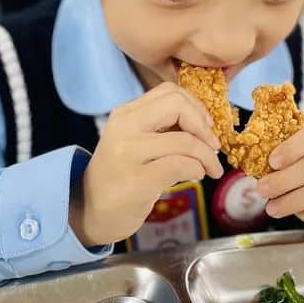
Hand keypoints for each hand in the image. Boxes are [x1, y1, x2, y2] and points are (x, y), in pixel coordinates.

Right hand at [71, 83, 223, 246]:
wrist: (90, 211)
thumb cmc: (119, 176)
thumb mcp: (134, 141)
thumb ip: (160, 126)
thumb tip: (204, 122)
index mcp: (125, 113)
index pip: (169, 91)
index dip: (196, 106)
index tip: (206, 127)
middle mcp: (124, 126)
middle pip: (178, 105)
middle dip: (204, 125)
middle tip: (213, 145)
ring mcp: (129, 153)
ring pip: (185, 140)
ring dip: (208, 155)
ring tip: (210, 168)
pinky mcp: (138, 180)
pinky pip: (181, 165)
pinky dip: (198, 169)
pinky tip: (197, 176)